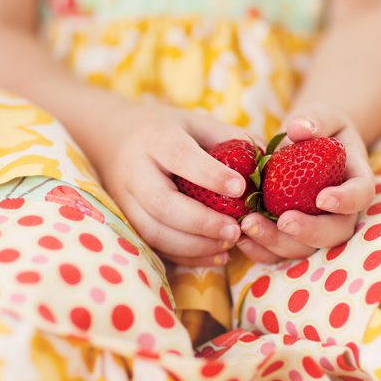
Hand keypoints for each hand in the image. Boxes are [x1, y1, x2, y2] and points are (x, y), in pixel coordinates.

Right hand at [92, 102, 252, 266]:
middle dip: (201, 222)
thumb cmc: (167, 131)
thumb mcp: (196, 123)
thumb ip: (230, 140)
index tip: (240, 188)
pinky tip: (215, 257)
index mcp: (155, 139)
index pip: (179, 156)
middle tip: (235, 231)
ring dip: (194, 245)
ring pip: (154, 231)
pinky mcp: (127, 221)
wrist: (112, 138)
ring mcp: (125, 200)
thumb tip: (269, 162)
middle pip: (162, 203)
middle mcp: (134, 171)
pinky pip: (154, 246)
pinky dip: (186, 256)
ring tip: (229, 246)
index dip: (209, 174)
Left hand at [237, 111, 374, 263]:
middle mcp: (342, 211)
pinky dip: (260, 249)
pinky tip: (239, 236)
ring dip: (278, 243)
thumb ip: (314, 120)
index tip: (322, 198)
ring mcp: (317, 227)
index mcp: (355, 179)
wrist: (305, 145)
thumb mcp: (319, 115)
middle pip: (336, 232)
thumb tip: (298, 129)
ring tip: (248, 226)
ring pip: (307, 248)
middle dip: (309, 232)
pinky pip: (280, 252)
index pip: (361, 194)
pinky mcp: (293, 237)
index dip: (345, 200)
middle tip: (284, 222)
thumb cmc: (317, 128)